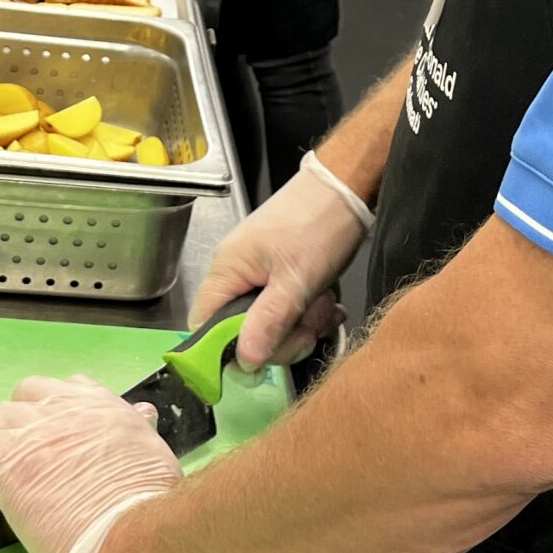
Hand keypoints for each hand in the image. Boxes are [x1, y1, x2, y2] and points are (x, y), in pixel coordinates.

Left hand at [0, 375, 184, 552]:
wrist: (126, 533)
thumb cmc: (146, 501)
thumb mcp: (152, 449)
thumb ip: (138, 427)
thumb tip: (143, 412)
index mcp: (99, 404)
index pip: (70, 387)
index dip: (61, 410)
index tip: (61, 431)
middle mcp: (62, 407)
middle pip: (29, 394)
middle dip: (27, 416)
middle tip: (30, 448)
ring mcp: (31, 431)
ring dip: (1, 436)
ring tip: (6, 463)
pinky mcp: (5, 459)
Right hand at [194, 153, 375, 370]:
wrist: (348, 189)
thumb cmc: (318, 224)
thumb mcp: (296, 280)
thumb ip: (268, 322)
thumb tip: (244, 362)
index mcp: (227, 271)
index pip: (205, 326)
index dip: (227, 351)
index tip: (261, 363)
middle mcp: (237, 275)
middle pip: (244, 332)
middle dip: (282, 337)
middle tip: (308, 326)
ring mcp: (261, 276)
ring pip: (272, 324)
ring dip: (303, 323)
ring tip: (325, 305)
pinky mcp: (283, 276)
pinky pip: (289, 310)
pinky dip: (310, 312)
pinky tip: (330, 304)